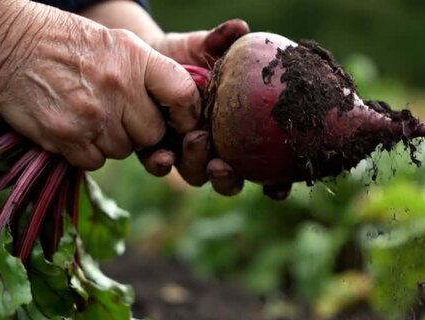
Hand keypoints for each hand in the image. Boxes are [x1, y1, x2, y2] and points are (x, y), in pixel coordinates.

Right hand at [0, 1, 199, 170]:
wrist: (8, 44)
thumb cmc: (66, 43)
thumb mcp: (116, 43)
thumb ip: (151, 73)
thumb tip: (183, 106)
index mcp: (135, 59)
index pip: (183, 94)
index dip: (187, 114)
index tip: (178, 119)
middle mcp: (118, 87)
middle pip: (153, 134)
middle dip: (141, 131)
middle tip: (120, 114)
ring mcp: (92, 115)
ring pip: (123, 150)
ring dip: (113, 140)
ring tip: (92, 114)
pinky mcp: (67, 136)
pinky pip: (95, 161)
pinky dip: (88, 151)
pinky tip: (76, 127)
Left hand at [144, 20, 292, 198]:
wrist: (145, 56)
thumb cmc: (187, 54)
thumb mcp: (204, 46)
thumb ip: (222, 41)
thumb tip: (240, 27)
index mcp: (239, 133)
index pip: (265, 166)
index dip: (277, 183)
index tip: (279, 186)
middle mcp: (216, 148)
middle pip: (231, 180)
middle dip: (229, 180)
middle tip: (221, 165)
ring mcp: (185, 153)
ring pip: (196, 176)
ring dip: (197, 167)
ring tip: (193, 141)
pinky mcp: (154, 151)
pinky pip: (160, 166)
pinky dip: (161, 164)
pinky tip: (161, 155)